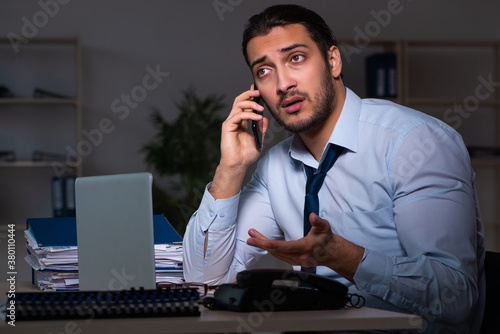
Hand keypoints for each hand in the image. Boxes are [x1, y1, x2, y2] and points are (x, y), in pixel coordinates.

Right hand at [208, 87, 267, 199]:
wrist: (239, 164)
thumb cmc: (246, 154)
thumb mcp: (258, 138)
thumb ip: (261, 128)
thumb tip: (264, 117)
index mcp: (242, 122)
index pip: (245, 105)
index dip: (250, 96)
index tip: (258, 90)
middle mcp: (235, 120)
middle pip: (239, 101)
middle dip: (249, 94)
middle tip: (258, 92)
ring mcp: (231, 122)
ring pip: (238, 105)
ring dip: (251, 103)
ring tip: (261, 107)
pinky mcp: (227, 126)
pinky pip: (238, 115)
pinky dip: (249, 115)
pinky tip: (257, 117)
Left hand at [247, 213, 363, 282]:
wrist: (331, 253)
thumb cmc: (326, 239)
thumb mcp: (324, 228)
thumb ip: (318, 222)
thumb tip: (312, 216)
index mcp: (306, 248)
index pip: (287, 247)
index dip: (275, 245)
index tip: (265, 242)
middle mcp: (299, 257)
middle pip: (277, 250)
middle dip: (262, 244)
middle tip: (250, 237)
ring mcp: (296, 260)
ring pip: (276, 253)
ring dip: (263, 245)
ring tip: (252, 237)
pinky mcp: (294, 261)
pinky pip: (278, 256)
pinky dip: (269, 249)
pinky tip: (262, 243)